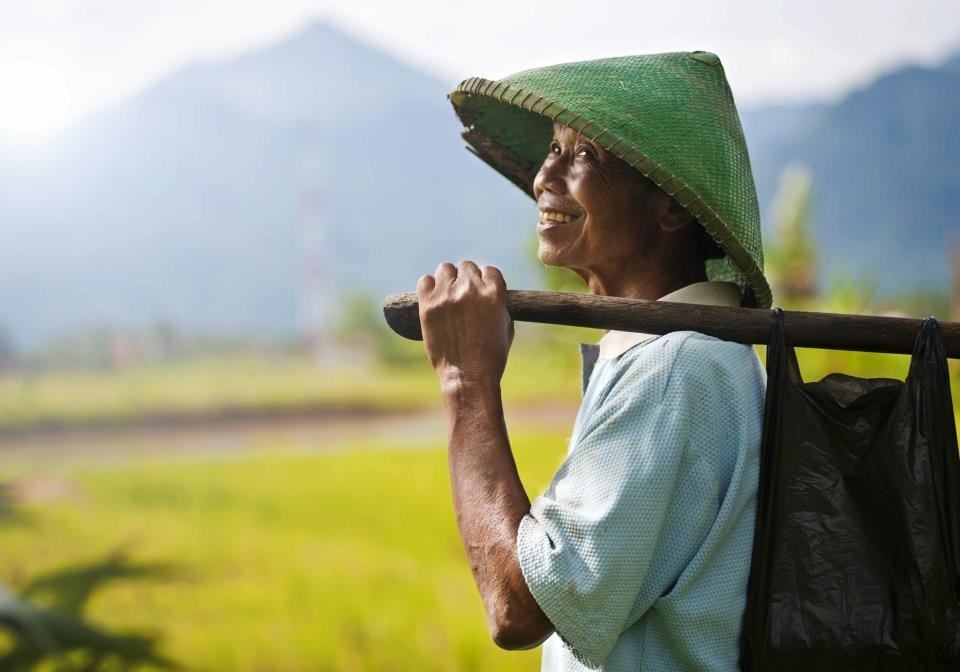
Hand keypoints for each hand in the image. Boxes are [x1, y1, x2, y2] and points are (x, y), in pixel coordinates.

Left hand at [417, 261, 513, 390]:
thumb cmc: (491, 356)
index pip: (488, 270)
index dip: (485, 280)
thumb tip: (490, 292)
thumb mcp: (506, 326)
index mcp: (494, 293)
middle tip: (463, 294)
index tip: (480, 289)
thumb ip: (499, 304)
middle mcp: (471, 289)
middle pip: (466, 266)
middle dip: (466, 278)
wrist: (468, 376)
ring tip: (447, 294)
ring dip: (447, 278)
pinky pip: (424, 281)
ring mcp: (447, 296)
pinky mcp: (428, 306)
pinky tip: (433, 297)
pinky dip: (429, 286)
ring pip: (445, 269)